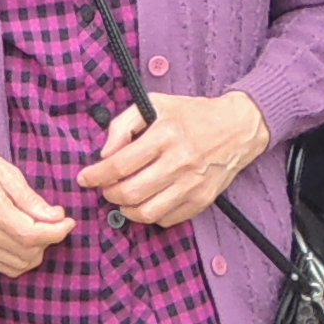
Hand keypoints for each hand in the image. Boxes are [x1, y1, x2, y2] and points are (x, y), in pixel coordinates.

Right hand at [0, 138, 76, 278]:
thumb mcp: (5, 169)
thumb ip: (30, 198)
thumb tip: (56, 217)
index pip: (29, 234)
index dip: (56, 232)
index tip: (68, 221)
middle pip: (26, 252)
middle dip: (49, 240)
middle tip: (54, 221)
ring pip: (17, 264)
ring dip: (36, 251)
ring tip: (38, 229)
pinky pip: (3, 266)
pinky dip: (20, 257)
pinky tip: (22, 238)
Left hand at [78, 91, 267, 229]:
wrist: (237, 128)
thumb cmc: (190, 114)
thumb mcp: (154, 105)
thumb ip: (123, 124)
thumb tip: (104, 154)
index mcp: (165, 134)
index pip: (120, 164)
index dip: (96, 175)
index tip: (85, 178)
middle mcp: (180, 161)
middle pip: (130, 192)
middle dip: (108, 194)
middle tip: (104, 188)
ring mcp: (192, 184)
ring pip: (147, 212)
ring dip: (125, 210)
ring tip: (122, 198)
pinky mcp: (202, 200)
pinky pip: (166, 219)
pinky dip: (149, 215)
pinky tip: (146, 201)